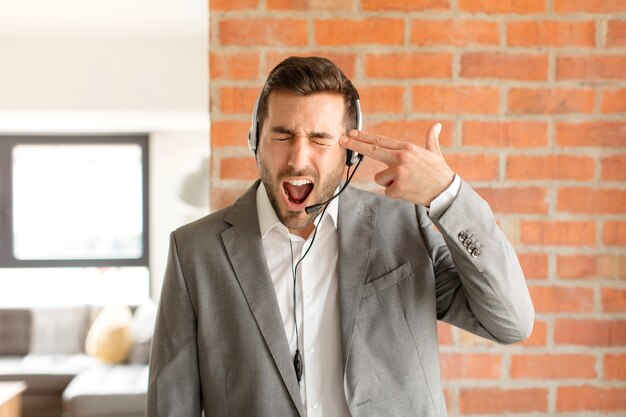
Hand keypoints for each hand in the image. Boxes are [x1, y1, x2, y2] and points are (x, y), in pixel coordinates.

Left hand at [340, 123, 454, 206]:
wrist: (446, 192)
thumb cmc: (439, 173)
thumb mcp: (435, 153)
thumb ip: (431, 139)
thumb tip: (437, 125)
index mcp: (407, 148)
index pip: (380, 141)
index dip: (364, 137)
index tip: (352, 133)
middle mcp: (401, 158)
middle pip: (372, 150)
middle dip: (355, 145)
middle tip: (342, 140)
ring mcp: (398, 173)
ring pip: (380, 178)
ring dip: (389, 182)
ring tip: (406, 183)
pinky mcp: (397, 188)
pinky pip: (387, 191)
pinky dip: (395, 193)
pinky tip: (408, 191)